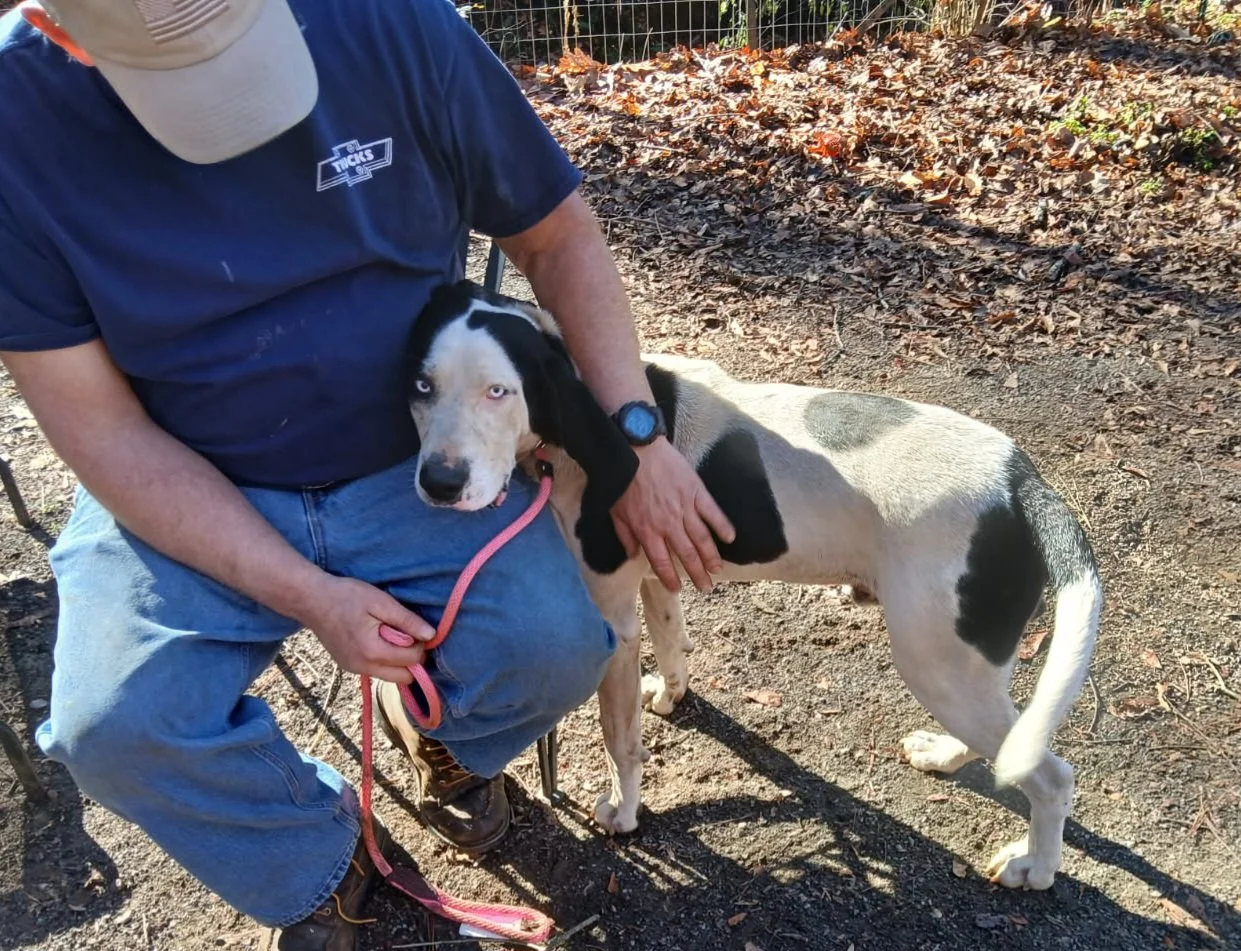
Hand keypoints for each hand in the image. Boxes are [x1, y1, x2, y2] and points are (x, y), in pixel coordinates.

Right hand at [298, 575, 435, 683]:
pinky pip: (376, 671)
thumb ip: (407, 620)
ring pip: (390, 677)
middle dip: (412, 659)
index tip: (416, 629)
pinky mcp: (348, 666)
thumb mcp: (380, 602)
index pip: (412, 660)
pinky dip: (384, 661)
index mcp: (373, 651)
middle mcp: (363, 667)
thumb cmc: (346, 596)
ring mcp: (354, 669)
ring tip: (392, 636)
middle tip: (407, 636)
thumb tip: (431, 635)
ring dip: (398, 662)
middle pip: (403, 678)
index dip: (421, 645)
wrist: (311, 600)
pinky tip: (378, 640)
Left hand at [610, 437, 734, 593]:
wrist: (635, 447)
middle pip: (687, 555)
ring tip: (718, 571)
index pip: (661, 562)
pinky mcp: (696, 491)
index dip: (670, 578)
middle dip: (697, 574)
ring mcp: (685, 507)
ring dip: (712, 557)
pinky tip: (730, 538)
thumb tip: (633, 554)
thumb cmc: (622, 478)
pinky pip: (713, 512)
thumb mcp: (615, 511)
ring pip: (702, 538)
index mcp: (647, 530)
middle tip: (706, 588)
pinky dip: (722, 526)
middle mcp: (668, 523)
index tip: (677, 588)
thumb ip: (625, 535)